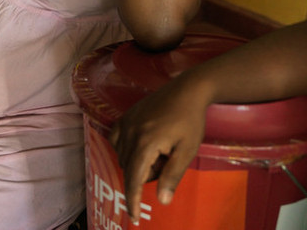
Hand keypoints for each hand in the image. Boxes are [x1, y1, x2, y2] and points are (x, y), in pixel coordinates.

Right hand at [108, 75, 209, 221]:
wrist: (187, 89)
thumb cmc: (190, 120)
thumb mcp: (186, 151)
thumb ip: (172, 175)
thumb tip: (161, 201)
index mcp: (146, 143)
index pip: (134, 179)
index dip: (132, 200)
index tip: (133, 218)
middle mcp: (130, 132)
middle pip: (129, 168)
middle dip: (144, 175)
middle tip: (166, 163)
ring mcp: (126, 122)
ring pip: (122, 155)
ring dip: (137, 162)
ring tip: (159, 152)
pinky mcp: (125, 115)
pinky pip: (115, 139)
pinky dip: (124, 149)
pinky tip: (139, 147)